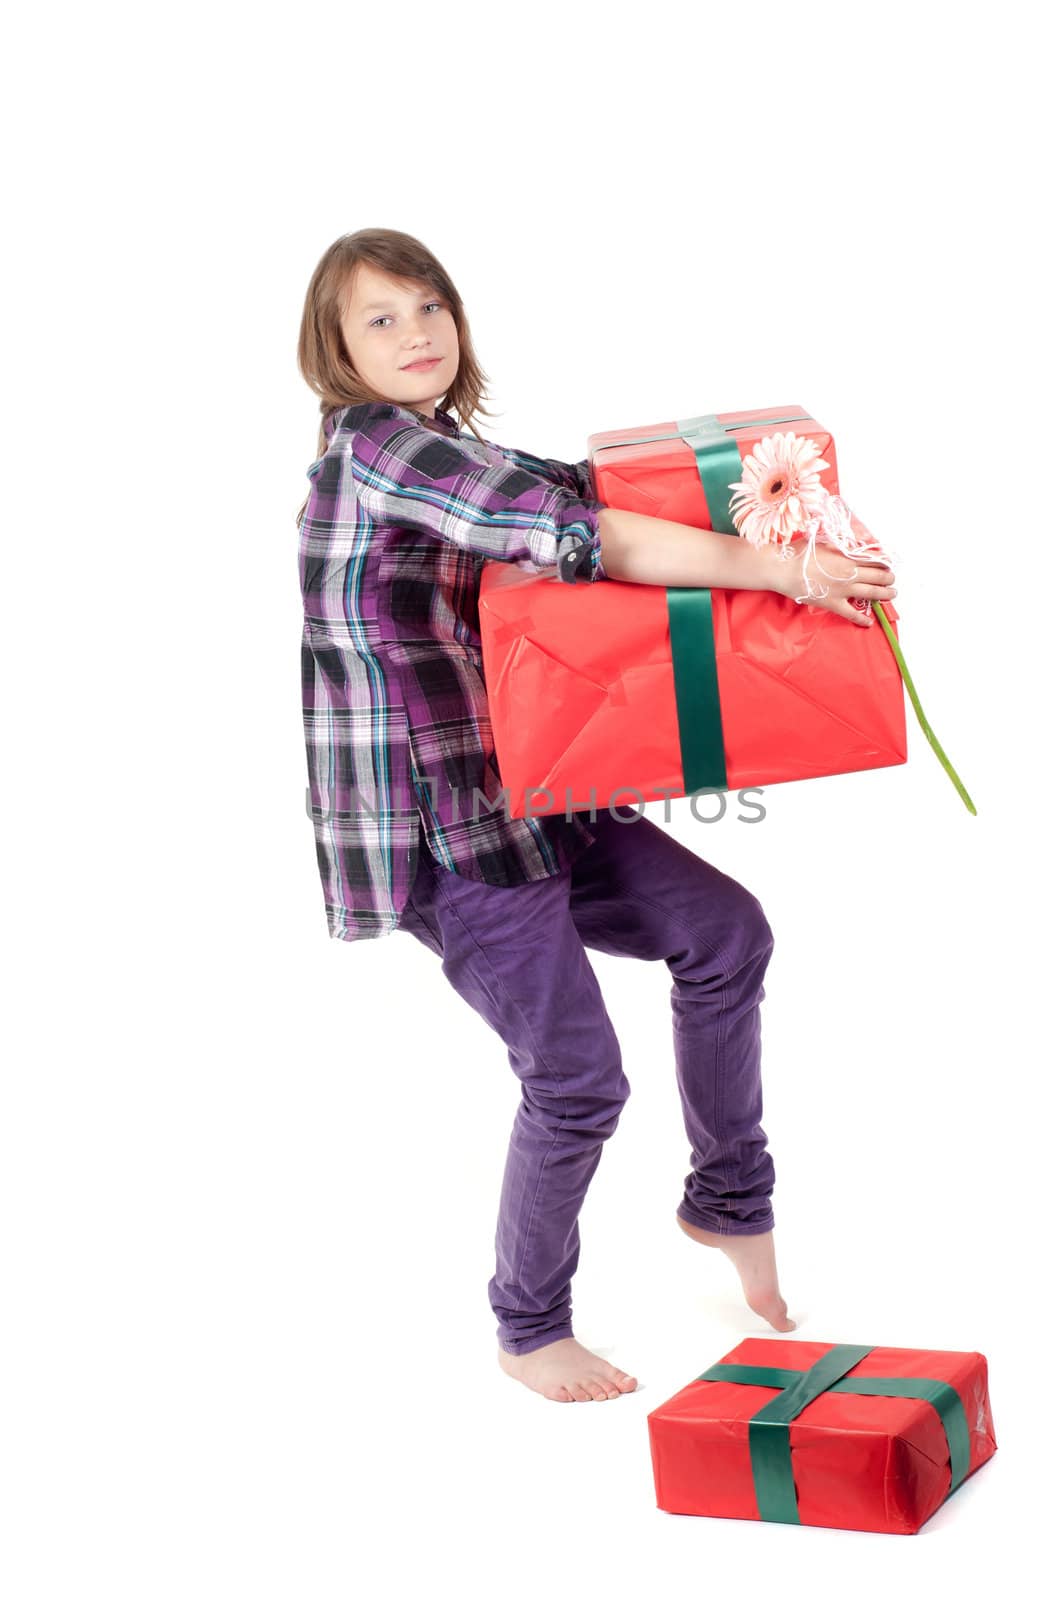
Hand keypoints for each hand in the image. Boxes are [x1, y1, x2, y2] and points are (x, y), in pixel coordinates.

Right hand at [774, 535, 896, 627]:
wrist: (784, 570)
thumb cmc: (800, 553)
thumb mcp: (824, 541)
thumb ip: (840, 544)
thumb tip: (850, 543)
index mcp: (848, 557)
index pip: (875, 560)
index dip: (885, 562)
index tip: (888, 564)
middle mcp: (850, 574)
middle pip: (878, 577)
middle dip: (889, 578)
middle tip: (892, 580)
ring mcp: (843, 591)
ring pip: (871, 594)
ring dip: (885, 595)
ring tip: (891, 594)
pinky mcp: (833, 604)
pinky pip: (852, 614)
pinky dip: (862, 620)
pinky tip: (869, 623)